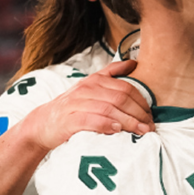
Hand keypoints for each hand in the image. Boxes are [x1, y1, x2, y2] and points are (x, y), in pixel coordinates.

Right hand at [19, 60, 152, 151]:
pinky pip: (92, 120)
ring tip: (141, 131)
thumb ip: (111, 74)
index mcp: (95, 80)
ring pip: (110, 109)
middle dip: (139, 113)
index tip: (151, 115)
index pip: (126, 88)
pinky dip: (107, 124)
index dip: (142, 102)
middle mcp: (87, 89)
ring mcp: (78, 103)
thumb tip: (133, 63)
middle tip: (149, 127)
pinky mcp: (70, 119)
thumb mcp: (91, 86)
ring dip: (129, 122)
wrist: (43, 123)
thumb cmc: (72, 107)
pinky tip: (117, 130)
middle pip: (121, 99)